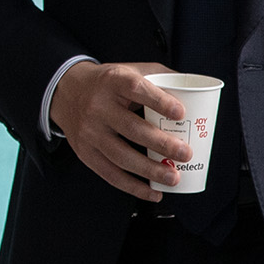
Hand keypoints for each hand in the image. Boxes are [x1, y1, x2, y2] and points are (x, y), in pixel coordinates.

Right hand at [52, 60, 201, 201]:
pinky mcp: (86, 153)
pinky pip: (110, 174)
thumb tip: (196, 92)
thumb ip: (161, 77)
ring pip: (122, 156)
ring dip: (150, 170)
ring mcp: (90, 132)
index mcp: (113, 81)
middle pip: (132, 128)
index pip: (136, 89)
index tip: (181, 113)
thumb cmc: (108, 83)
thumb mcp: (129, 70)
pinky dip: (134, 187)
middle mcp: (98, 107)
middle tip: (185, 153)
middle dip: (162, 144)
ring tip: (173, 177)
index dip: (159, 102)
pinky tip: (153, 192)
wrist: (67, 93)